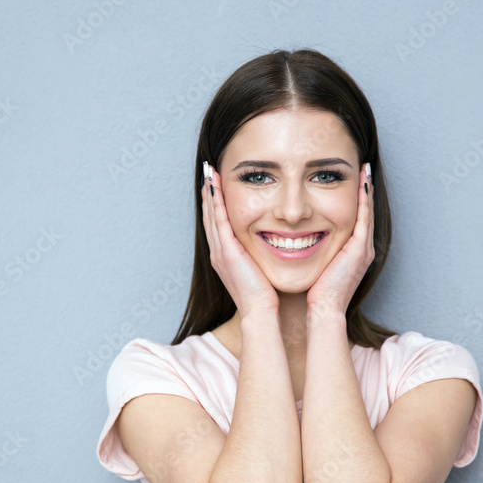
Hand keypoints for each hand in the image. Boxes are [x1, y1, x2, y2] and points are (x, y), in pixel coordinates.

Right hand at [202, 161, 278, 317]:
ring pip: (211, 215)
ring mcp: (220, 251)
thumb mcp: (260, 269)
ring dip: (208, 192)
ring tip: (208, 171)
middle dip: (208, 192)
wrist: (260, 311)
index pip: (218, 223)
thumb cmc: (266, 295)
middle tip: (208, 170)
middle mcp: (218, 252)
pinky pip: (218, 221)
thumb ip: (262, 254)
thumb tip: (275, 242)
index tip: (217, 183)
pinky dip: (216, 202)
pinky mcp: (226, 251)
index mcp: (226, 256)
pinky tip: (215, 185)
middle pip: (210, 215)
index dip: (216, 202)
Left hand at [306, 163, 374, 315]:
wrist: (323, 309)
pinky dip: (364, 199)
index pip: (355, 218)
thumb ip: (313, 249)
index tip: (350, 179)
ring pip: (368, 211)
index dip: (354, 199)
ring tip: (364, 168)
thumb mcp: (315, 264)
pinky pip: (364, 218)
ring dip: (366, 189)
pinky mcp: (360, 249)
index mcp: (353, 252)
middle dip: (364, 189)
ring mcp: (364, 248)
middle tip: (362, 167)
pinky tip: (362, 183)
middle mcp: (362, 248)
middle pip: (365, 211)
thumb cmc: (314, 291)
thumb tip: (295, 238)